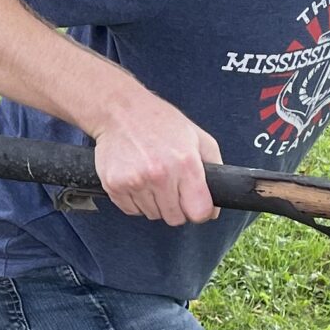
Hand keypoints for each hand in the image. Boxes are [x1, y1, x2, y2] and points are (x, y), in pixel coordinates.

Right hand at [91, 88, 222, 223]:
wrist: (119, 111)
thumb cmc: (161, 123)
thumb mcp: (198, 137)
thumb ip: (215, 169)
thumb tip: (215, 208)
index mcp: (185, 163)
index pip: (198, 212)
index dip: (199, 211)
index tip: (194, 203)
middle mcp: (160, 175)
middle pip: (175, 218)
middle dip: (176, 206)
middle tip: (170, 184)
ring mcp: (135, 181)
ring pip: (153, 215)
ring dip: (155, 203)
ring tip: (151, 177)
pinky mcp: (114, 185)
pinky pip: (132, 211)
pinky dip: (136, 201)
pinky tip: (136, 179)